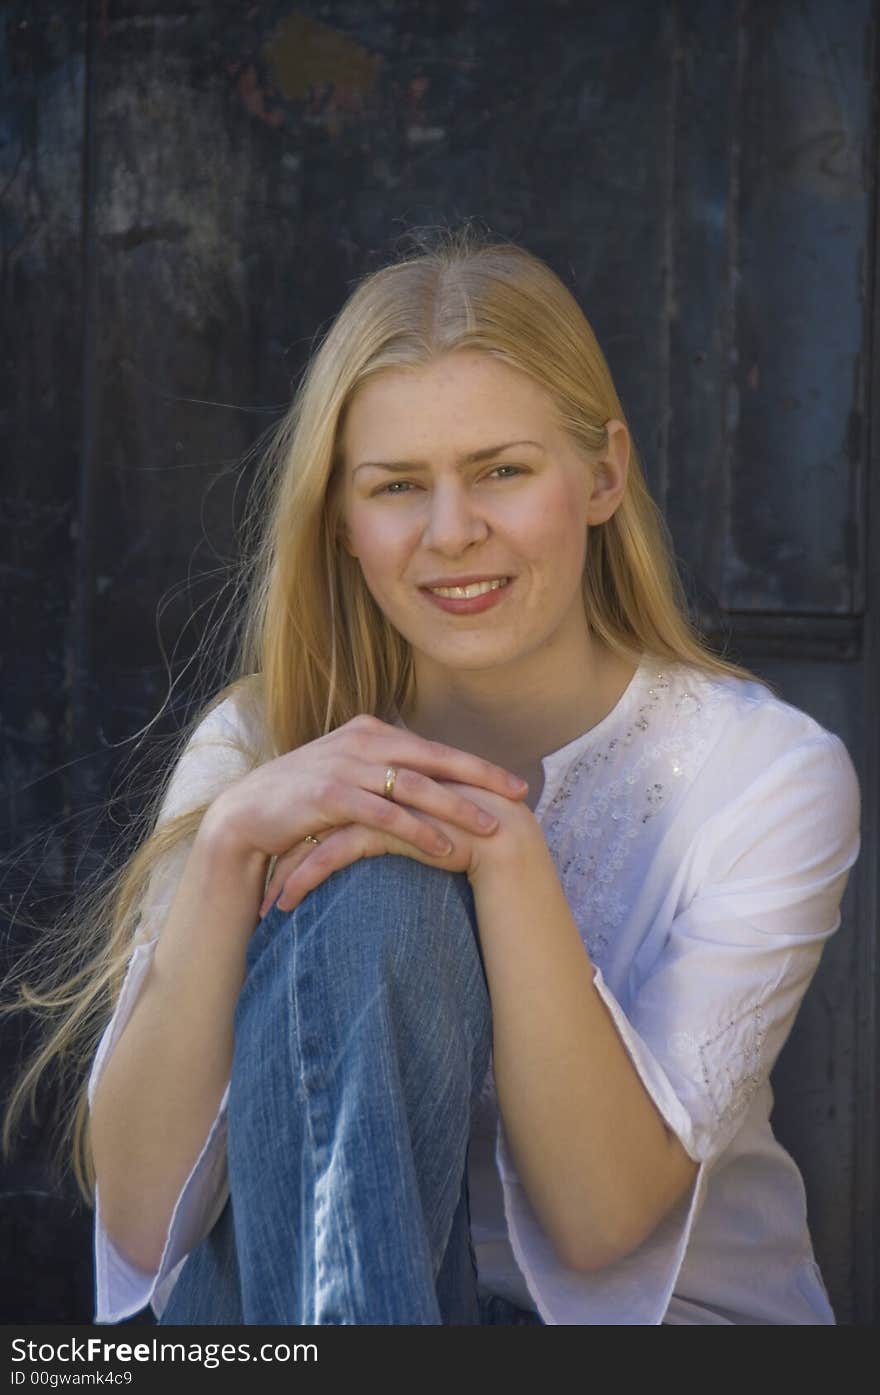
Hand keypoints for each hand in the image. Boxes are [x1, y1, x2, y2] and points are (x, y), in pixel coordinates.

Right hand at [200, 713, 529, 901]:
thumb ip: (383, 774)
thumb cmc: (300, 801)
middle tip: (520, 797)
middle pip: (434, 759)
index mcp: (370, 732)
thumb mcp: (346, 776)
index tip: (514, 783)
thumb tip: (428, 787)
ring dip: (457, 807)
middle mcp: (361, 741)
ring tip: (491, 828)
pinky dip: (418, 831)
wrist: (245, 815)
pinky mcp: (330, 794)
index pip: (434, 748)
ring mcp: (345, 765)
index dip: (476, 765)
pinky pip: (385, 813)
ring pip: (415, 785)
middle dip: (481, 778)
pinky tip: (444, 848)